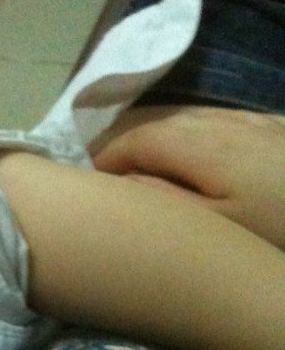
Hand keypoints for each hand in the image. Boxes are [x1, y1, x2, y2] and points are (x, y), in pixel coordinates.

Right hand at [90, 105, 284, 250]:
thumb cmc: (280, 230)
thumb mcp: (217, 229)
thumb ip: (163, 202)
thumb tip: (120, 183)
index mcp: (202, 143)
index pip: (135, 137)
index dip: (103, 158)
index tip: (83, 187)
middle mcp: (224, 122)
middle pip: (160, 119)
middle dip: (124, 143)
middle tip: (100, 178)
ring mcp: (254, 124)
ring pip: (189, 119)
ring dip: (155, 140)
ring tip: (136, 171)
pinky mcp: (275, 134)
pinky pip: (216, 126)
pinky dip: (187, 140)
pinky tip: (190, 163)